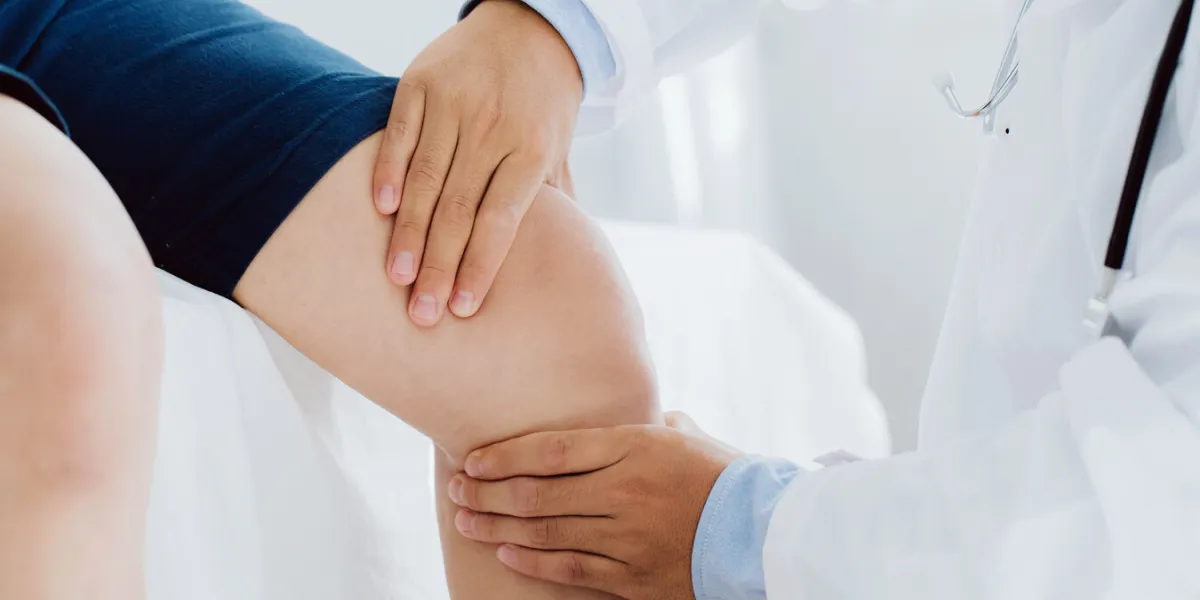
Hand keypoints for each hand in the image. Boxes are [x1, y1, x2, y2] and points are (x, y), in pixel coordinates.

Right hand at [374, 0, 582, 325]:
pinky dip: (387, 171)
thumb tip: (566, 260)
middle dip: (437, 266)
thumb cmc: (545, 101)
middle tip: (420, 313)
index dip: (480, 267)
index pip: (501, 221)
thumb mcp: (560, 147)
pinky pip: (400, 134)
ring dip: (407, 233)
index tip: (461, 308)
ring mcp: (455, 105)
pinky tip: (379, 210)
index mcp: (532, 151)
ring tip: (395, 277)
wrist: (531, 26)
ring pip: (425, 179)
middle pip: (459, 210)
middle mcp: (493, 129)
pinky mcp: (421, 84)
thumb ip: (556, 201)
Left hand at [447, 413, 741, 599]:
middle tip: (456, 491)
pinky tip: (505, 553)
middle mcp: (624, 491)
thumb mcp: (687, 437)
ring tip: (465, 521)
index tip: (472, 459)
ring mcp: (626, 537)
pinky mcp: (632, 576)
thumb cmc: (727, 477)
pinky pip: (570, 568)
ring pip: (544, 532)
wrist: (766, 533)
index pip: (553, 449)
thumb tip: (639, 411)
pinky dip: (532, 561)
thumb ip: (649, 426)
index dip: (505, 456)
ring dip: (497, 526)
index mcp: (636, 447)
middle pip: (537, 493)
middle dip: (487, 493)